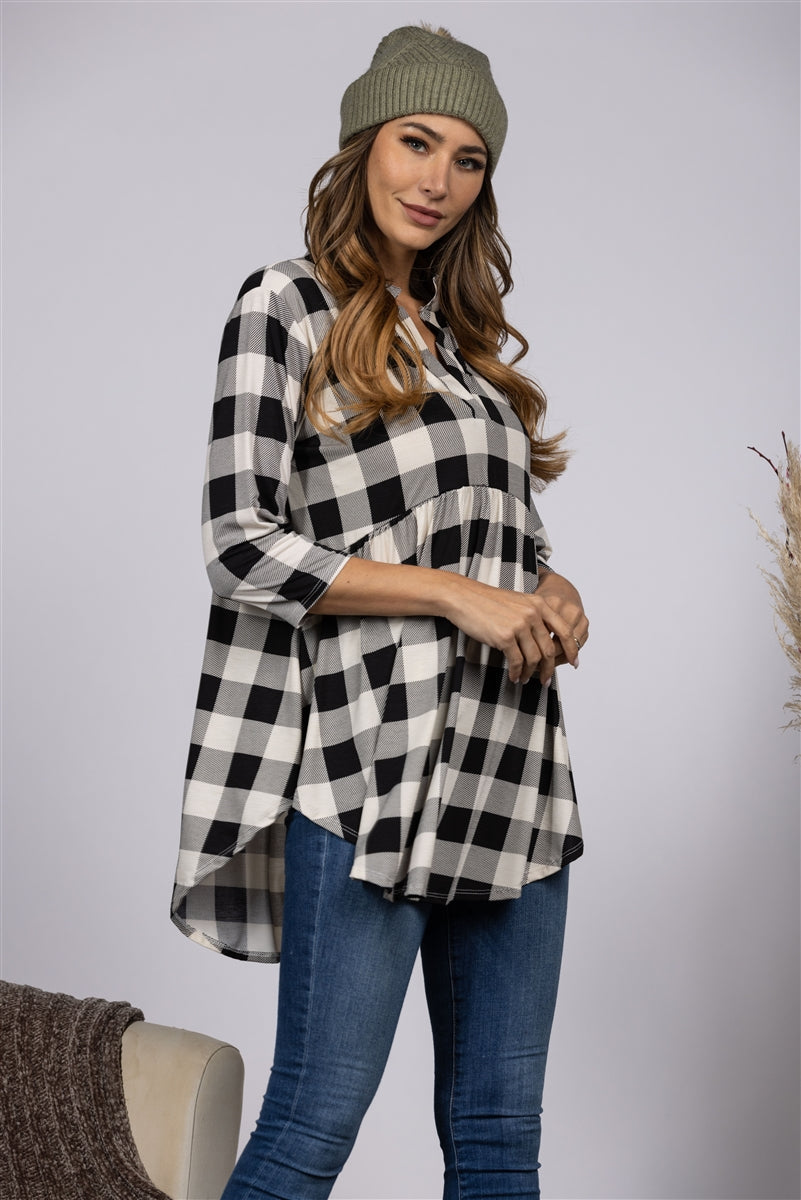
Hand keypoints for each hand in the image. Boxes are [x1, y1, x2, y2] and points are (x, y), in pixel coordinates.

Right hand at [440, 571, 588, 686]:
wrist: (463, 597)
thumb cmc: (487, 601)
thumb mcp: (518, 602)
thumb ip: (534, 617)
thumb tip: (543, 642)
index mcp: (539, 604)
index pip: (564, 630)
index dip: (572, 649)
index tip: (574, 661)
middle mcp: (533, 614)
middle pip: (549, 649)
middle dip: (549, 668)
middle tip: (546, 680)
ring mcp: (519, 625)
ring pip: (534, 658)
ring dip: (530, 673)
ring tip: (525, 679)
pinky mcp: (505, 636)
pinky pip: (516, 661)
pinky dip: (516, 672)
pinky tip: (513, 676)